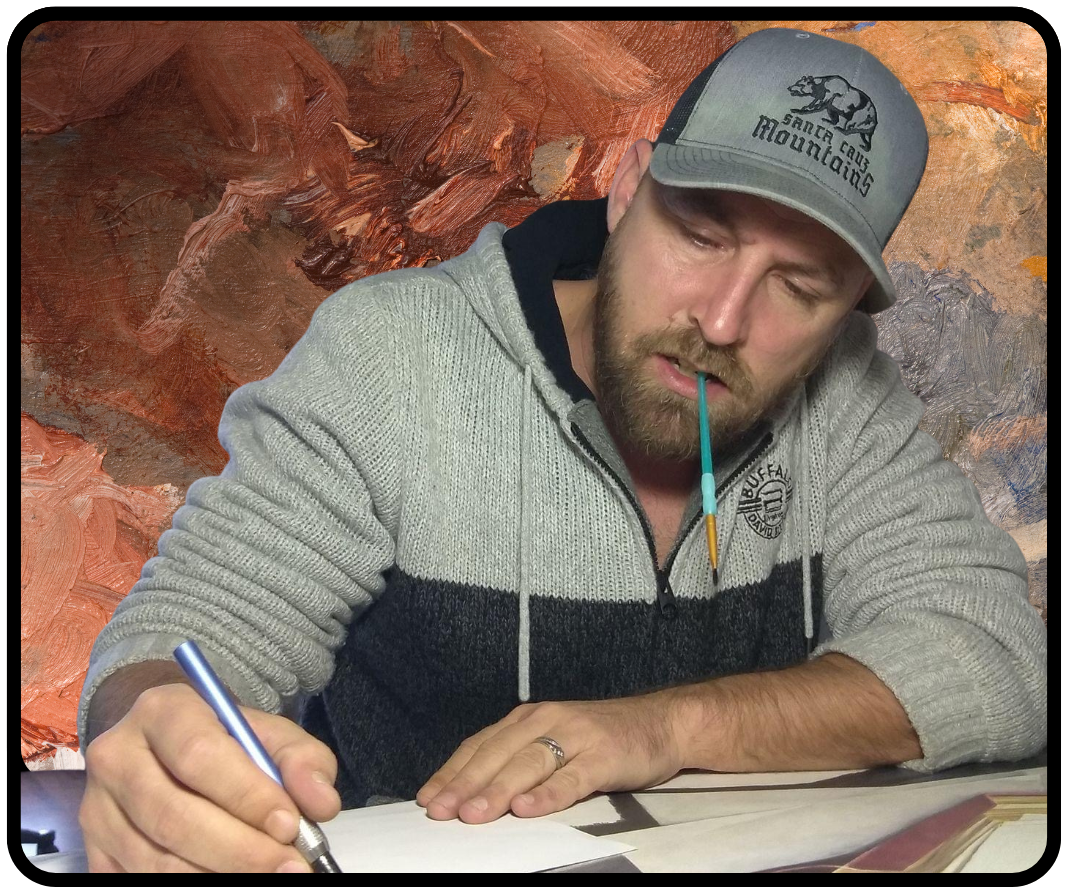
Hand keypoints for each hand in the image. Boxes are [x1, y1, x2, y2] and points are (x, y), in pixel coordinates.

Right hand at [79, 683, 340, 871]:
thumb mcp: (268, 732)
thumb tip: (321, 803)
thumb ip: (301, 761)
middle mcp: (118, 755)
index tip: (290, 826)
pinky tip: (226, 878)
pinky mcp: (94, 847)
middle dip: (239, 850)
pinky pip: (136, 878)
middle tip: (289, 866)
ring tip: (267, 874)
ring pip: (154, 858)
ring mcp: (98, 806)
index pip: (201, 756)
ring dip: (217, 874)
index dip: (247, 796)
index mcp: (163, 711)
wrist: (163, 741)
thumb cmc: (224, 738)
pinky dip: (187, 883)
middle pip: (173, 815)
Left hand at [415, 694, 687, 822]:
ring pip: (529, 764)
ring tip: (473, 814)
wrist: (660, 722)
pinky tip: (528, 809)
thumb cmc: (599, 739)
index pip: (480, 745)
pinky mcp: (603, 755)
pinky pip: (571, 778)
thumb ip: (517, 761)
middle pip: (498, 754)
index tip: (427, 800)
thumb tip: (470, 794)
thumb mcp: (552, 742)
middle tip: (440, 812)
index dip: (451, 772)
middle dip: (465, 784)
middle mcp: (546, 720)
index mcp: (527, 718)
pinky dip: (548, 794)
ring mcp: (575, 737)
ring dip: (498, 790)